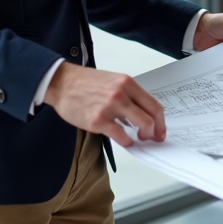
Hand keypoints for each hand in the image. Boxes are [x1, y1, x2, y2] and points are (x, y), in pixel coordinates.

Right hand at [43, 62, 166, 146]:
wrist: (61, 83)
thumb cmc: (85, 83)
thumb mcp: (113, 81)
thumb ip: (128, 95)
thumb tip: (142, 113)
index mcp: (127, 83)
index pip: (154, 104)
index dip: (161, 121)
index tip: (160, 130)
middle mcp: (121, 94)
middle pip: (151, 118)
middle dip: (154, 132)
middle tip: (151, 138)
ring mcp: (110, 108)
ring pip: (140, 127)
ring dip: (142, 137)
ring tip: (136, 139)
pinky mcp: (98, 121)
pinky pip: (121, 136)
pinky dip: (126, 142)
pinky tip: (124, 140)